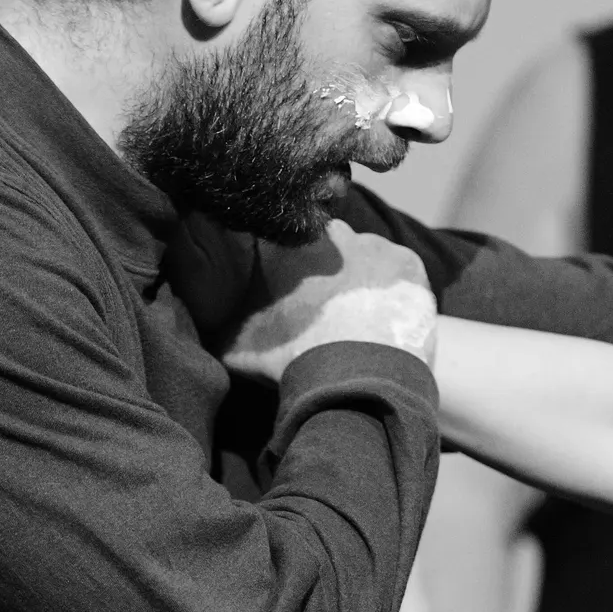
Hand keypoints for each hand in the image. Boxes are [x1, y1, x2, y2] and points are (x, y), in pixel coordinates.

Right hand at [220, 219, 435, 381]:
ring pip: (364, 255)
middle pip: (325, 245)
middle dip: (322, 269)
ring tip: (358, 318)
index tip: (287, 291)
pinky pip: (398, 272)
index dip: (283, 268)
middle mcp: (329, 232)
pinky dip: (393, 291)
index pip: (278, 243)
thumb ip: (218, 327)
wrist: (355, 379)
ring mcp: (374, 244)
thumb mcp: (235, 347)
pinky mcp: (409, 264)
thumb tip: (203, 324)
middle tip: (323, 307)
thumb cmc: (291, 359)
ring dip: (360, 278)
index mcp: (284, 244)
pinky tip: (385, 317)